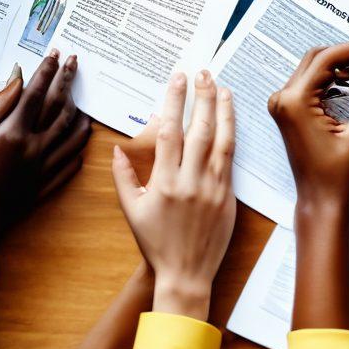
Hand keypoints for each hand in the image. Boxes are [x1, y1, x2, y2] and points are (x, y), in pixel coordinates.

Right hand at [0, 51, 91, 252]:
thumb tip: (15, 82)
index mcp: (14, 132)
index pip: (37, 93)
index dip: (47, 71)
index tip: (56, 54)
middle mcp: (35, 147)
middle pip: (59, 107)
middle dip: (67, 81)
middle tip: (75, 63)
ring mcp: (44, 167)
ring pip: (72, 134)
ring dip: (80, 113)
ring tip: (83, 100)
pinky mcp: (47, 185)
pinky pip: (72, 162)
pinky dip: (78, 146)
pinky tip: (81, 136)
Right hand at [111, 71, 235, 319]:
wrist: (186, 275)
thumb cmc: (156, 243)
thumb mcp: (133, 211)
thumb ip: (124, 178)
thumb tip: (117, 148)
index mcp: (164, 182)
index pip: (170, 131)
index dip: (174, 101)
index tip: (178, 78)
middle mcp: (190, 182)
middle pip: (199, 129)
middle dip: (202, 97)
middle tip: (203, 72)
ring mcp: (213, 188)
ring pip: (221, 141)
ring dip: (223, 111)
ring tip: (222, 88)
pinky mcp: (229, 196)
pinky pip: (231, 159)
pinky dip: (231, 135)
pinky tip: (230, 119)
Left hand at [268, 41, 348, 209]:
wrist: (320, 202)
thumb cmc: (339, 176)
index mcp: (296, 102)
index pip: (329, 58)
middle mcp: (283, 98)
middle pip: (319, 56)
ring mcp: (283, 104)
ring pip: (314, 66)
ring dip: (342, 66)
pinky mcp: (288, 110)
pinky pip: (310, 81)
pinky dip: (332, 78)